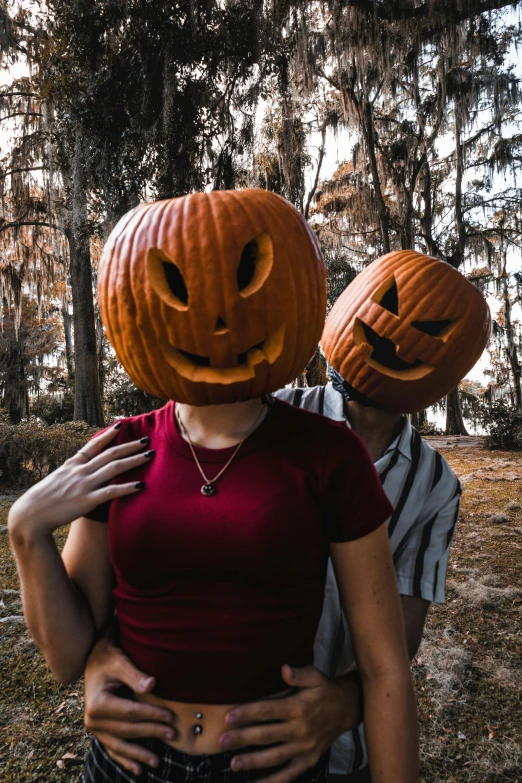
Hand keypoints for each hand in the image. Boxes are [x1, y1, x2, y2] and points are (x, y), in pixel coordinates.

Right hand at [8, 423, 152, 535]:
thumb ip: (71, 473)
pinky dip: (128, 487)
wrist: (30, 516)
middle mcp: (80, 471)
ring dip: (134, 460)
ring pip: (114, 468)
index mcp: (72, 464)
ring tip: (150, 455)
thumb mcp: (56, 480)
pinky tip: (141, 485)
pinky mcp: (87, 500)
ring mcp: (84, 485)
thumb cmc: (42, 500)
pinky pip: (111, 492)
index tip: (121, 424)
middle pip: (110, 454)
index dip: (109, 434)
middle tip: (146, 439)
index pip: (93, 445)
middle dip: (130, 446)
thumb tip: (81, 469)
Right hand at [84, 635, 175, 776]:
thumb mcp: (120, 661)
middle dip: (151, 732)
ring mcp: (95, 728)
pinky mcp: (99, 732)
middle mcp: (93, 720)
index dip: (151, 715)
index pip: (130, 713)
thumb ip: (134, 675)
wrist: (92, 660)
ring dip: (138, 755)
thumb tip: (152, 684)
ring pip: (119, 745)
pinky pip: (112, 748)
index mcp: (98, 703)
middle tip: (173, 734)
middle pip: (127, 730)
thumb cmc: (108, 658)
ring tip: (157, 762)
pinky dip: (124, 760)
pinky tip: (137, 769)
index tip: (170, 716)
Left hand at [220, 664, 358, 782]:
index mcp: (298, 708)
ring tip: (233, 764)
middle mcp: (300, 730)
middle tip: (222, 742)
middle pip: (266, 735)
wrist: (347, 710)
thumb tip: (283, 669)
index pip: (267, 711)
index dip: (247, 714)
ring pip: (274, 757)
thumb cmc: (325, 690)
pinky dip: (272, 781)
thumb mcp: (315, 676)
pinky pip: (288, 774)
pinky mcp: (307, 760)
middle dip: (242, 739)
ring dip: (252, 761)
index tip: (228, 717)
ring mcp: (303, 748)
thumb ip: (298, 674)